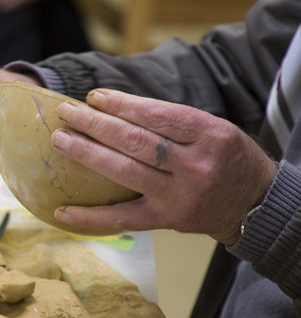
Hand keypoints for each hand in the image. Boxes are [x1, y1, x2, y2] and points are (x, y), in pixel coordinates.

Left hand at [49, 89, 276, 243]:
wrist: (254, 203)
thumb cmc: (226, 157)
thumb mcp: (214, 129)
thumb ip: (171, 121)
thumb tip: (114, 109)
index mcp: (209, 135)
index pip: (157, 115)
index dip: (121, 105)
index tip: (94, 97)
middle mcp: (195, 166)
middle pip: (135, 141)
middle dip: (95, 124)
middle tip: (67, 112)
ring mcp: (179, 196)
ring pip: (124, 172)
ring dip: (87, 154)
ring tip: (61, 139)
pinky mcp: (166, 220)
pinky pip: (122, 219)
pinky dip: (90, 216)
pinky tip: (63, 210)